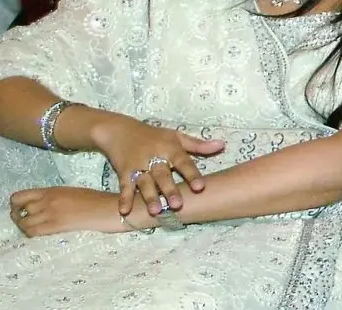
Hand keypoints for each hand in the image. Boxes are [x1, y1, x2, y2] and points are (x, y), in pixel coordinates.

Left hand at [10, 187, 123, 236]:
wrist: (111, 209)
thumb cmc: (98, 201)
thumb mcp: (73, 194)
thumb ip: (56, 199)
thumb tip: (43, 208)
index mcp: (51, 190)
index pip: (19, 196)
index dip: (14, 206)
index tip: (20, 211)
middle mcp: (47, 199)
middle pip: (18, 210)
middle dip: (18, 218)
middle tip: (25, 223)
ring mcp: (51, 212)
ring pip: (23, 223)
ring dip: (24, 228)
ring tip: (33, 231)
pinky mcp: (56, 225)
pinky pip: (33, 231)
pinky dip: (31, 235)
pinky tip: (40, 236)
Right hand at [88, 114, 223, 216]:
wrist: (119, 130)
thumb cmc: (153, 136)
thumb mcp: (176, 137)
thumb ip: (198, 145)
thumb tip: (222, 145)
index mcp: (170, 149)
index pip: (183, 162)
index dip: (192, 174)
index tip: (200, 187)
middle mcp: (155, 157)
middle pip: (163, 175)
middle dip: (170, 190)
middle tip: (178, 205)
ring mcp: (138, 165)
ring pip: (145, 183)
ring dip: (150, 197)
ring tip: (156, 212)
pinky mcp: (123, 172)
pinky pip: (124, 186)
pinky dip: (124, 198)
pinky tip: (125, 211)